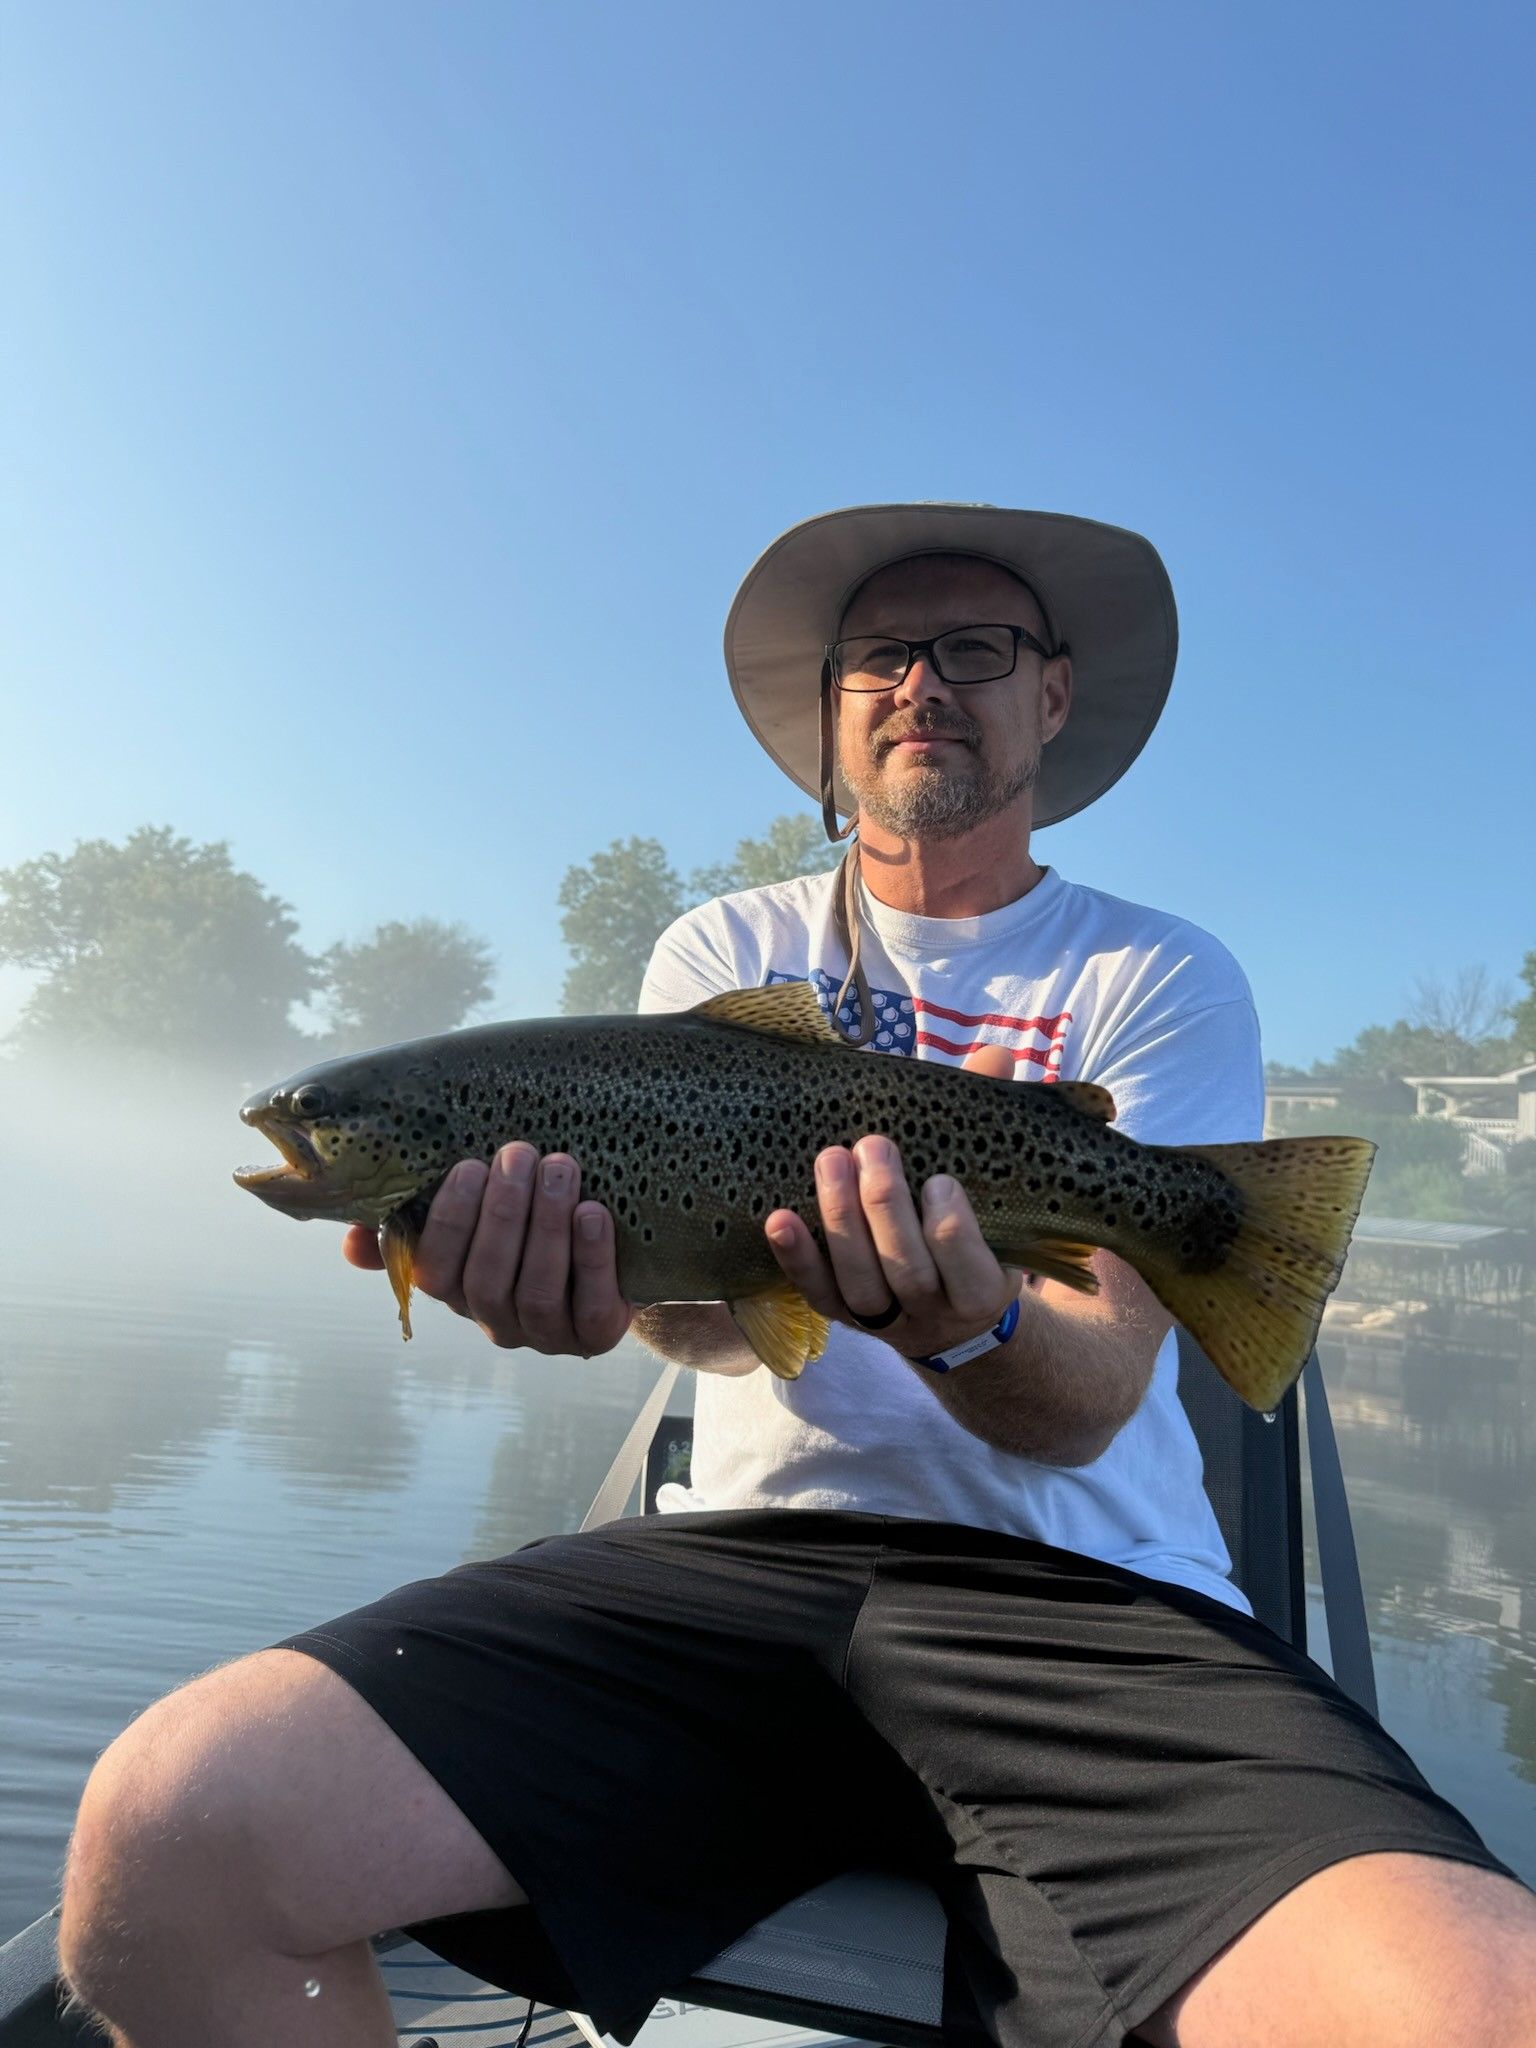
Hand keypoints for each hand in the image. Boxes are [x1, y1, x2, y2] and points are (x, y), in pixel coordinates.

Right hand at [342, 1143, 631, 1355]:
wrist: (609, 1251)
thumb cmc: (528, 1221)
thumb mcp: (475, 1215)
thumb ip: (413, 1222)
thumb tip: (349, 1242)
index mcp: (457, 1291)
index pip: (435, 1272)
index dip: (450, 1221)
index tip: (468, 1166)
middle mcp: (496, 1321)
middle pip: (488, 1279)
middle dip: (503, 1212)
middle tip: (520, 1154)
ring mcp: (547, 1335)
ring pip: (537, 1291)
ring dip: (547, 1226)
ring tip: (560, 1168)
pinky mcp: (596, 1335)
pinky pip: (592, 1307)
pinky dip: (592, 1258)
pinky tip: (593, 1213)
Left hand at [762, 1044, 1025, 1358]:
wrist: (950, 1317)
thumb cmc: (972, 1232)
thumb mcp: (992, 1192)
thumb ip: (989, 1125)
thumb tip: (995, 1057)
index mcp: (983, 1288)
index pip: (969, 1266)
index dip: (952, 1227)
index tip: (940, 1181)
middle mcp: (934, 1314)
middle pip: (908, 1270)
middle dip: (886, 1207)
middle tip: (873, 1145)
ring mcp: (885, 1321)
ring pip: (859, 1283)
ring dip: (840, 1220)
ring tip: (830, 1159)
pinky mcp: (842, 1317)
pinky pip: (815, 1292)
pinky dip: (796, 1258)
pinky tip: (778, 1219)